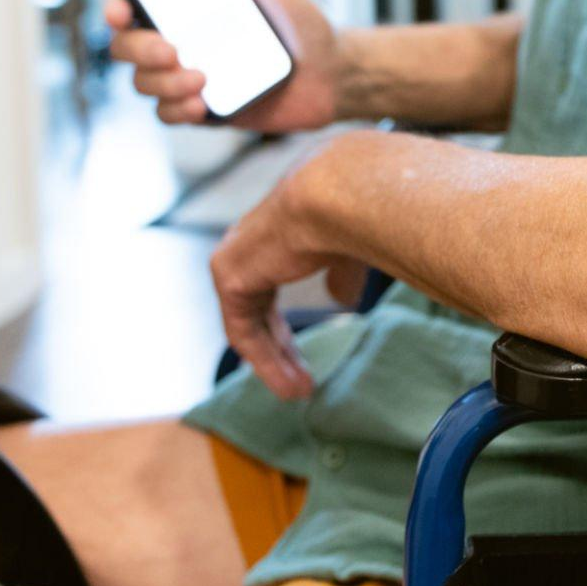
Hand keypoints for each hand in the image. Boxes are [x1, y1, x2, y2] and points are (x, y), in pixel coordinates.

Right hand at [105, 0, 342, 131]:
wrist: (331, 71)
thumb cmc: (300, 15)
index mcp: (185, 3)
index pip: (131, 2)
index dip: (114, 6)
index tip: (121, 10)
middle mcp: (178, 36)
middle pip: (125, 45)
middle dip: (137, 49)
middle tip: (170, 50)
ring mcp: (186, 73)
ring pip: (142, 82)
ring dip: (161, 83)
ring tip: (200, 79)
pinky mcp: (200, 106)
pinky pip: (166, 113)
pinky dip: (176, 110)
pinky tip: (200, 104)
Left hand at [208, 147, 369, 398]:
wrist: (338, 193)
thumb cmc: (356, 210)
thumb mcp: (352, 248)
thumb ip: (342, 273)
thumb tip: (342, 300)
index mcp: (278, 229)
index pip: (272, 282)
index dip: (286, 324)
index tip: (303, 357)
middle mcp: (251, 241)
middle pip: (258, 307)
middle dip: (281, 347)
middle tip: (302, 381)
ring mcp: (236, 257)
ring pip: (249, 323)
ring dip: (274, 362)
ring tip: (300, 392)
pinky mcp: (229, 276)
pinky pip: (242, 331)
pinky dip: (264, 362)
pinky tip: (290, 386)